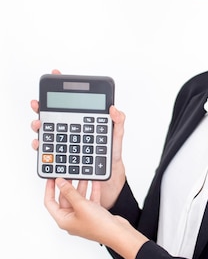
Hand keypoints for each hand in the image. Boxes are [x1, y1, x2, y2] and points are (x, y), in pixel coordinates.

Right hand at [31, 69, 126, 208]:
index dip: (63, 87)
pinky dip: (41, 147)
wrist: (109, 184)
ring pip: (47, 132)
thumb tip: (114, 109)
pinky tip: (40, 145)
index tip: (56, 74)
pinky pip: (48, 152)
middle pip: (53, 115)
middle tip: (38, 105)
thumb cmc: (111, 160)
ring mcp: (65, 145)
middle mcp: (72, 132)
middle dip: (43, 108)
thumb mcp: (116, 141)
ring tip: (39, 125)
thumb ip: (118, 124)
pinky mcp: (61, 159)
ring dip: (39, 127)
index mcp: (85, 124)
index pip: (72, 102)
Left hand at [44, 178, 146, 258]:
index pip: (50, 202)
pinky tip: (94, 182)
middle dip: (67, 186)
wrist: (117, 233)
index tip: (51, 178)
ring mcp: (83, 217)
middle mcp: (72, 219)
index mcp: (63, 220)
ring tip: (81, 176)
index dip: (49, 189)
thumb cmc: (99, 226)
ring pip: (78, 198)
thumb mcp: (81, 205)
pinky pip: (89, 200)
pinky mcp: (94, 214)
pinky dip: (91, 191)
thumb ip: (69, 192)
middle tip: (68, 174)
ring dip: (80, 187)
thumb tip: (59, 182)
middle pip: (65, 199)